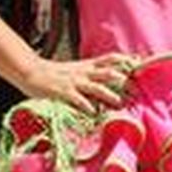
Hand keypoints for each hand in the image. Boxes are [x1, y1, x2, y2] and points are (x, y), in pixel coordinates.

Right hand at [19, 52, 134, 114]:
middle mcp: (84, 72)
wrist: (30, 71)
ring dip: (109, 95)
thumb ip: (89, 74)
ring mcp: (74, 82)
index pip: (110, 59)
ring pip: (96, 86)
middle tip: (135, 90)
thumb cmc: (54, 74)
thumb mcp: (75, 70)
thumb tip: (106, 82)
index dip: (125, 60)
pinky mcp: (63, 92)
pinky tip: (93, 112)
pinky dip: (86, 105)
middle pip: (108, 73)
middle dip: (123, 81)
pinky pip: (77, 99)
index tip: (140, 63)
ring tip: (119, 103)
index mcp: (87, 65)